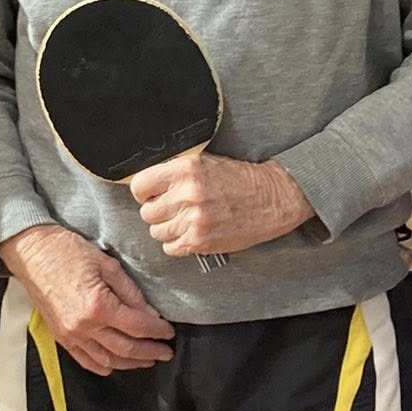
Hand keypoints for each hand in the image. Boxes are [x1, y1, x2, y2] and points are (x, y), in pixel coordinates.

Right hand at [0, 224, 173, 376]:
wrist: (32, 252)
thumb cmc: (68, 252)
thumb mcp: (108, 265)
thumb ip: (131, 293)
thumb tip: (151, 315)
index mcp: (98, 306)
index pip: (138, 326)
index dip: (158, 331)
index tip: (169, 332)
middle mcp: (84, 326)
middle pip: (126, 348)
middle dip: (150, 352)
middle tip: (166, 352)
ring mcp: (70, 335)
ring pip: (108, 359)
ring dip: (131, 363)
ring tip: (148, 360)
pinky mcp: (60, 337)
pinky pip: (85, 360)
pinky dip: (104, 365)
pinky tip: (117, 364)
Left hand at [129, 154, 314, 257]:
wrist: (272, 198)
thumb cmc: (239, 179)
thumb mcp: (205, 162)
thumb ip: (175, 173)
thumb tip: (147, 186)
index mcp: (185, 169)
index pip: (140, 186)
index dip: (144, 193)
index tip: (152, 195)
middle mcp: (187, 194)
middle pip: (147, 212)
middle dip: (158, 212)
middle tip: (174, 209)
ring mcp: (193, 220)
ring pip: (157, 232)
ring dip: (167, 229)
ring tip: (185, 221)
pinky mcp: (200, 241)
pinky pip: (170, 248)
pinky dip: (178, 243)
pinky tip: (191, 233)